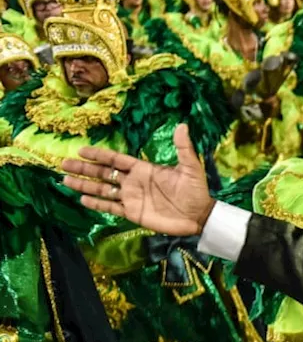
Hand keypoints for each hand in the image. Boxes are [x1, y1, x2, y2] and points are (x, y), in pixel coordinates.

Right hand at [61, 124, 213, 235]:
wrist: (199, 216)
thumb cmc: (196, 190)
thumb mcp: (191, 168)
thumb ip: (183, 148)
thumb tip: (183, 125)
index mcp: (143, 169)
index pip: (115, 159)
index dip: (99, 155)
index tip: (81, 150)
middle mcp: (133, 182)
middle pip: (103, 173)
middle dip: (84, 169)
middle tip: (63, 164)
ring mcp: (131, 198)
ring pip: (103, 190)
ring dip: (84, 185)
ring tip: (66, 181)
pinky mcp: (133, 213)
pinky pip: (111, 208)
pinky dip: (97, 204)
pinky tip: (83, 199)